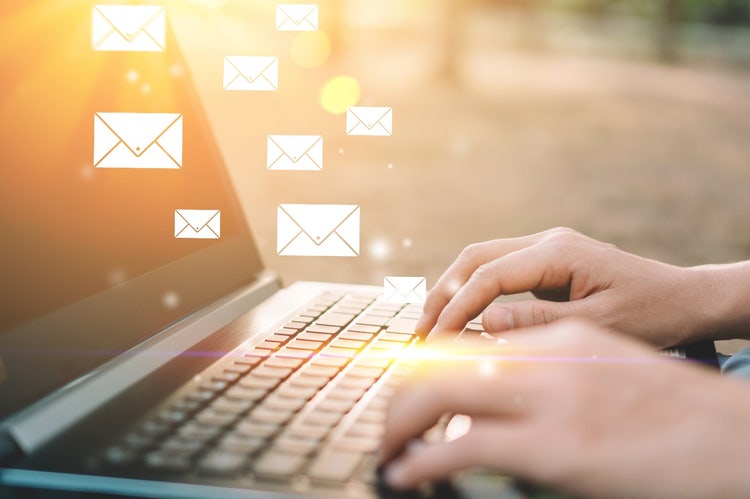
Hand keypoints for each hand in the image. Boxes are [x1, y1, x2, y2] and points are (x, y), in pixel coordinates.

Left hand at [380, 320, 749, 497]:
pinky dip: (420, 460)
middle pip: (440, 360)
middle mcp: (546, 357)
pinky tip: (405, 474)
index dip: (424, 368)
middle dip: (398, 394)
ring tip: (386, 449)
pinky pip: (462, 446)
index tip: (405, 393)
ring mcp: (549, 399)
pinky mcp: (556, 448)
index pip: (467, 340)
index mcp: (558, 337)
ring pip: (438, 393)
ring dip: (398, 422)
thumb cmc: (670, 414)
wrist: (734, 438)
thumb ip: (548, 374)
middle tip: (384, 426)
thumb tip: (496, 401)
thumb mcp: (603, 375)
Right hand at [417, 227, 716, 347]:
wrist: (682, 299)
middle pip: (475, 258)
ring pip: (480, 260)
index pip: (489, 275)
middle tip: (420, 333)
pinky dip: (472, 291)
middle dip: (443, 294)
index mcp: (558, 252)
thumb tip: (484, 322)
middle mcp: (546, 241)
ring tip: (432, 327)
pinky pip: (496, 270)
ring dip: (452, 291)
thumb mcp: (598, 324)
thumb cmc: (650, 314)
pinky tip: (461, 317)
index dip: (457, 307)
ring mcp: (545, 247)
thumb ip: (539, 322)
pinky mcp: (545, 261)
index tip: (436, 339)